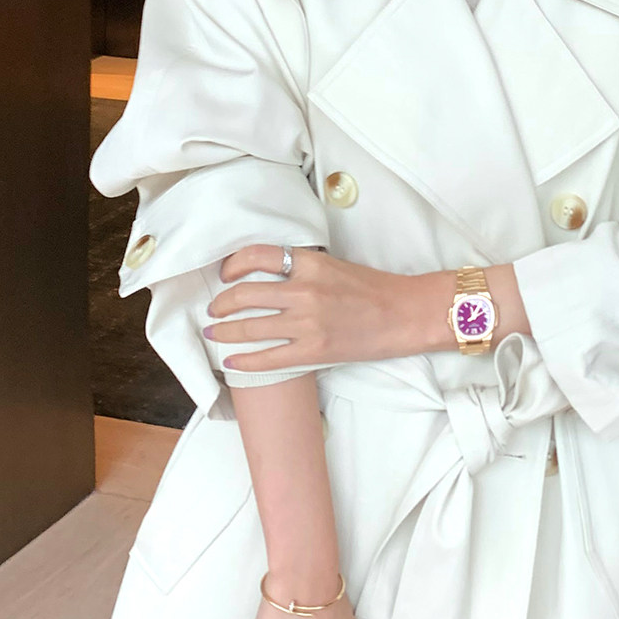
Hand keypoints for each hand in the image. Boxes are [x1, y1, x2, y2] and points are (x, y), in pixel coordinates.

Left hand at [209, 247, 452, 370]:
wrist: (404, 314)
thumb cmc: (373, 289)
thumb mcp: (334, 266)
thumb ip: (303, 268)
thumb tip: (268, 276)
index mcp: (311, 263)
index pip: (258, 255)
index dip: (233, 265)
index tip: (225, 274)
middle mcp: (305, 290)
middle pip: (246, 295)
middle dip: (221, 305)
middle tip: (214, 310)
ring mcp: (308, 322)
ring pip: (251, 327)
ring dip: (225, 332)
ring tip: (214, 334)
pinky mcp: (314, 350)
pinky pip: (269, 358)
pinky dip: (245, 361)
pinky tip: (232, 362)